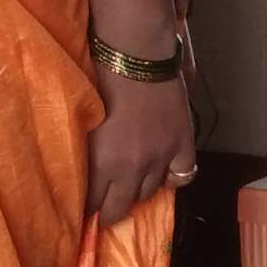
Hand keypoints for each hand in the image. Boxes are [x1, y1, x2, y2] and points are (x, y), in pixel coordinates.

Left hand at [85, 71, 196, 227]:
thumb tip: (86, 174)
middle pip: (121, 207)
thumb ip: (87, 153)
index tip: (85, 209)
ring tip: (132, 183)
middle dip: (110, 211)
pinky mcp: (182, 144)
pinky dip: (173, 177)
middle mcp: (132, 168)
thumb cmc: (98, 81)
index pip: (93, 203)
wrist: (134, 56)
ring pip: (149, 192)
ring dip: (139, 190)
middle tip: (106, 207)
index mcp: (102, 163)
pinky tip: (164, 171)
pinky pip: (182, 177)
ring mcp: (160, 158)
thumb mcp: (84, 124)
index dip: (88, 208)